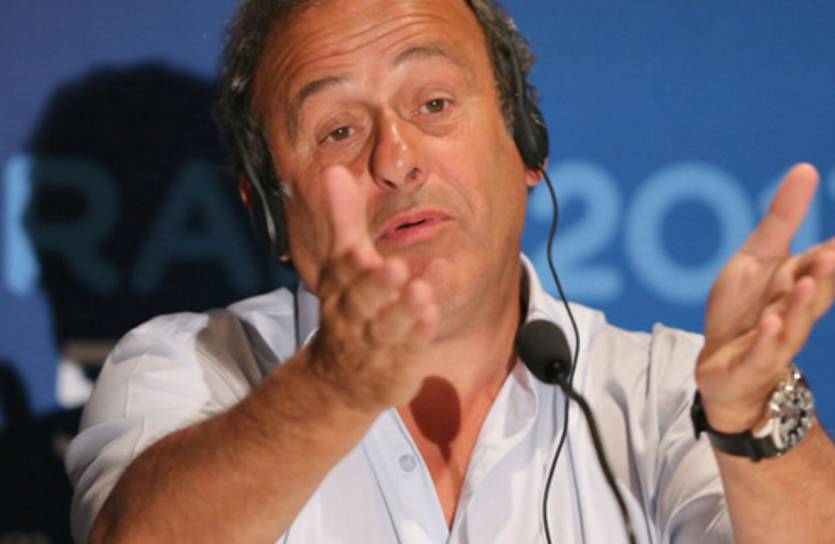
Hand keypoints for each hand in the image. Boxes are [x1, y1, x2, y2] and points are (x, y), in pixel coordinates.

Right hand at [307, 166, 439, 412]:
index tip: (364, 253)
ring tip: (421, 293)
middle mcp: (351, 318)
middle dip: (377, 287)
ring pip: (385, 329)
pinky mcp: (393, 368)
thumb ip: (343, 219)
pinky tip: (431, 317)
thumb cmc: (346, 310)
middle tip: (396, 268)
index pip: (342, 276)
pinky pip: (406, 352)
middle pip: (361, 303)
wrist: (338, 382)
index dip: (353, 267)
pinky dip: (417, 336)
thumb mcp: (342, 264)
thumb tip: (333, 169)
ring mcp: (372, 346)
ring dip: (402, 312)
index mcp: (338, 290)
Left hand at [697, 163, 834, 432]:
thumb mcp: (758, 258)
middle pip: (814, 291)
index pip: (826, 262)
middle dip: (826, 273)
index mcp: (798, 283)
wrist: (723, 367)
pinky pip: (761, 352)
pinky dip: (766, 339)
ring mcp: (774, 340)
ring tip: (806, 282)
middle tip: (833, 252)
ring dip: (801, 304)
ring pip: (792, 323)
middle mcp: (793, 312)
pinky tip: (769, 324)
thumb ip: (783, 219)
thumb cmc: (745, 309)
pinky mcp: (750, 363)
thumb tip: (805, 167)